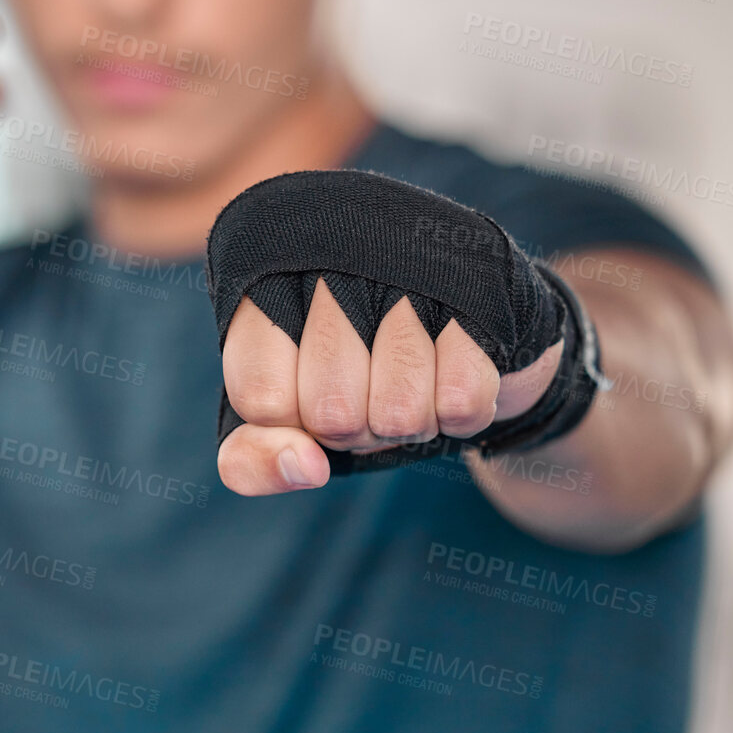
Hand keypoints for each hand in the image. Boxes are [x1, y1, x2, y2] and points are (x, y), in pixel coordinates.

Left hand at [216, 281, 562, 495]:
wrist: (461, 325)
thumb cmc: (354, 375)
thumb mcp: (285, 419)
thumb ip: (255, 461)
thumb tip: (305, 469)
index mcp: (265, 287)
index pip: (260, 398)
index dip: (293, 422)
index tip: (307, 393)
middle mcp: (329, 263)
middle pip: (329, 414)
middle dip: (356, 428)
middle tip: (369, 388)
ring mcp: (407, 272)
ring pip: (398, 415)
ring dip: (413, 421)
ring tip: (413, 380)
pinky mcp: (478, 290)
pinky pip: (461, 401)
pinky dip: (459, 412)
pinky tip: (451, 371)